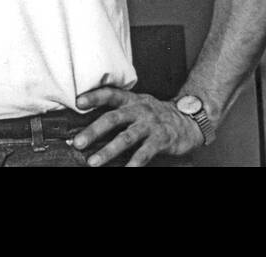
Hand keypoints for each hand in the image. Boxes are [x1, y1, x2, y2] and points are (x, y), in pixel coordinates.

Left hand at [68, 87, 203, 165]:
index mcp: (130, 100)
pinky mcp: (161, 140)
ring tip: (93, 162)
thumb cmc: (154, 115)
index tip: (78, 102)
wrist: (188, 120)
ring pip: (126, 138)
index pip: (110, 94)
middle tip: (78, 143)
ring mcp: (150, 125)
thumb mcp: (137, 105)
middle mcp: (139, 110)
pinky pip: (145, 154)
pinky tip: (125, 171)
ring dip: (108, 151)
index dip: (94, 97)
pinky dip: (133, 164)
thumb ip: (118, 112)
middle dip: (93, 131)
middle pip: (113, 118)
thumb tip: (87, 126)